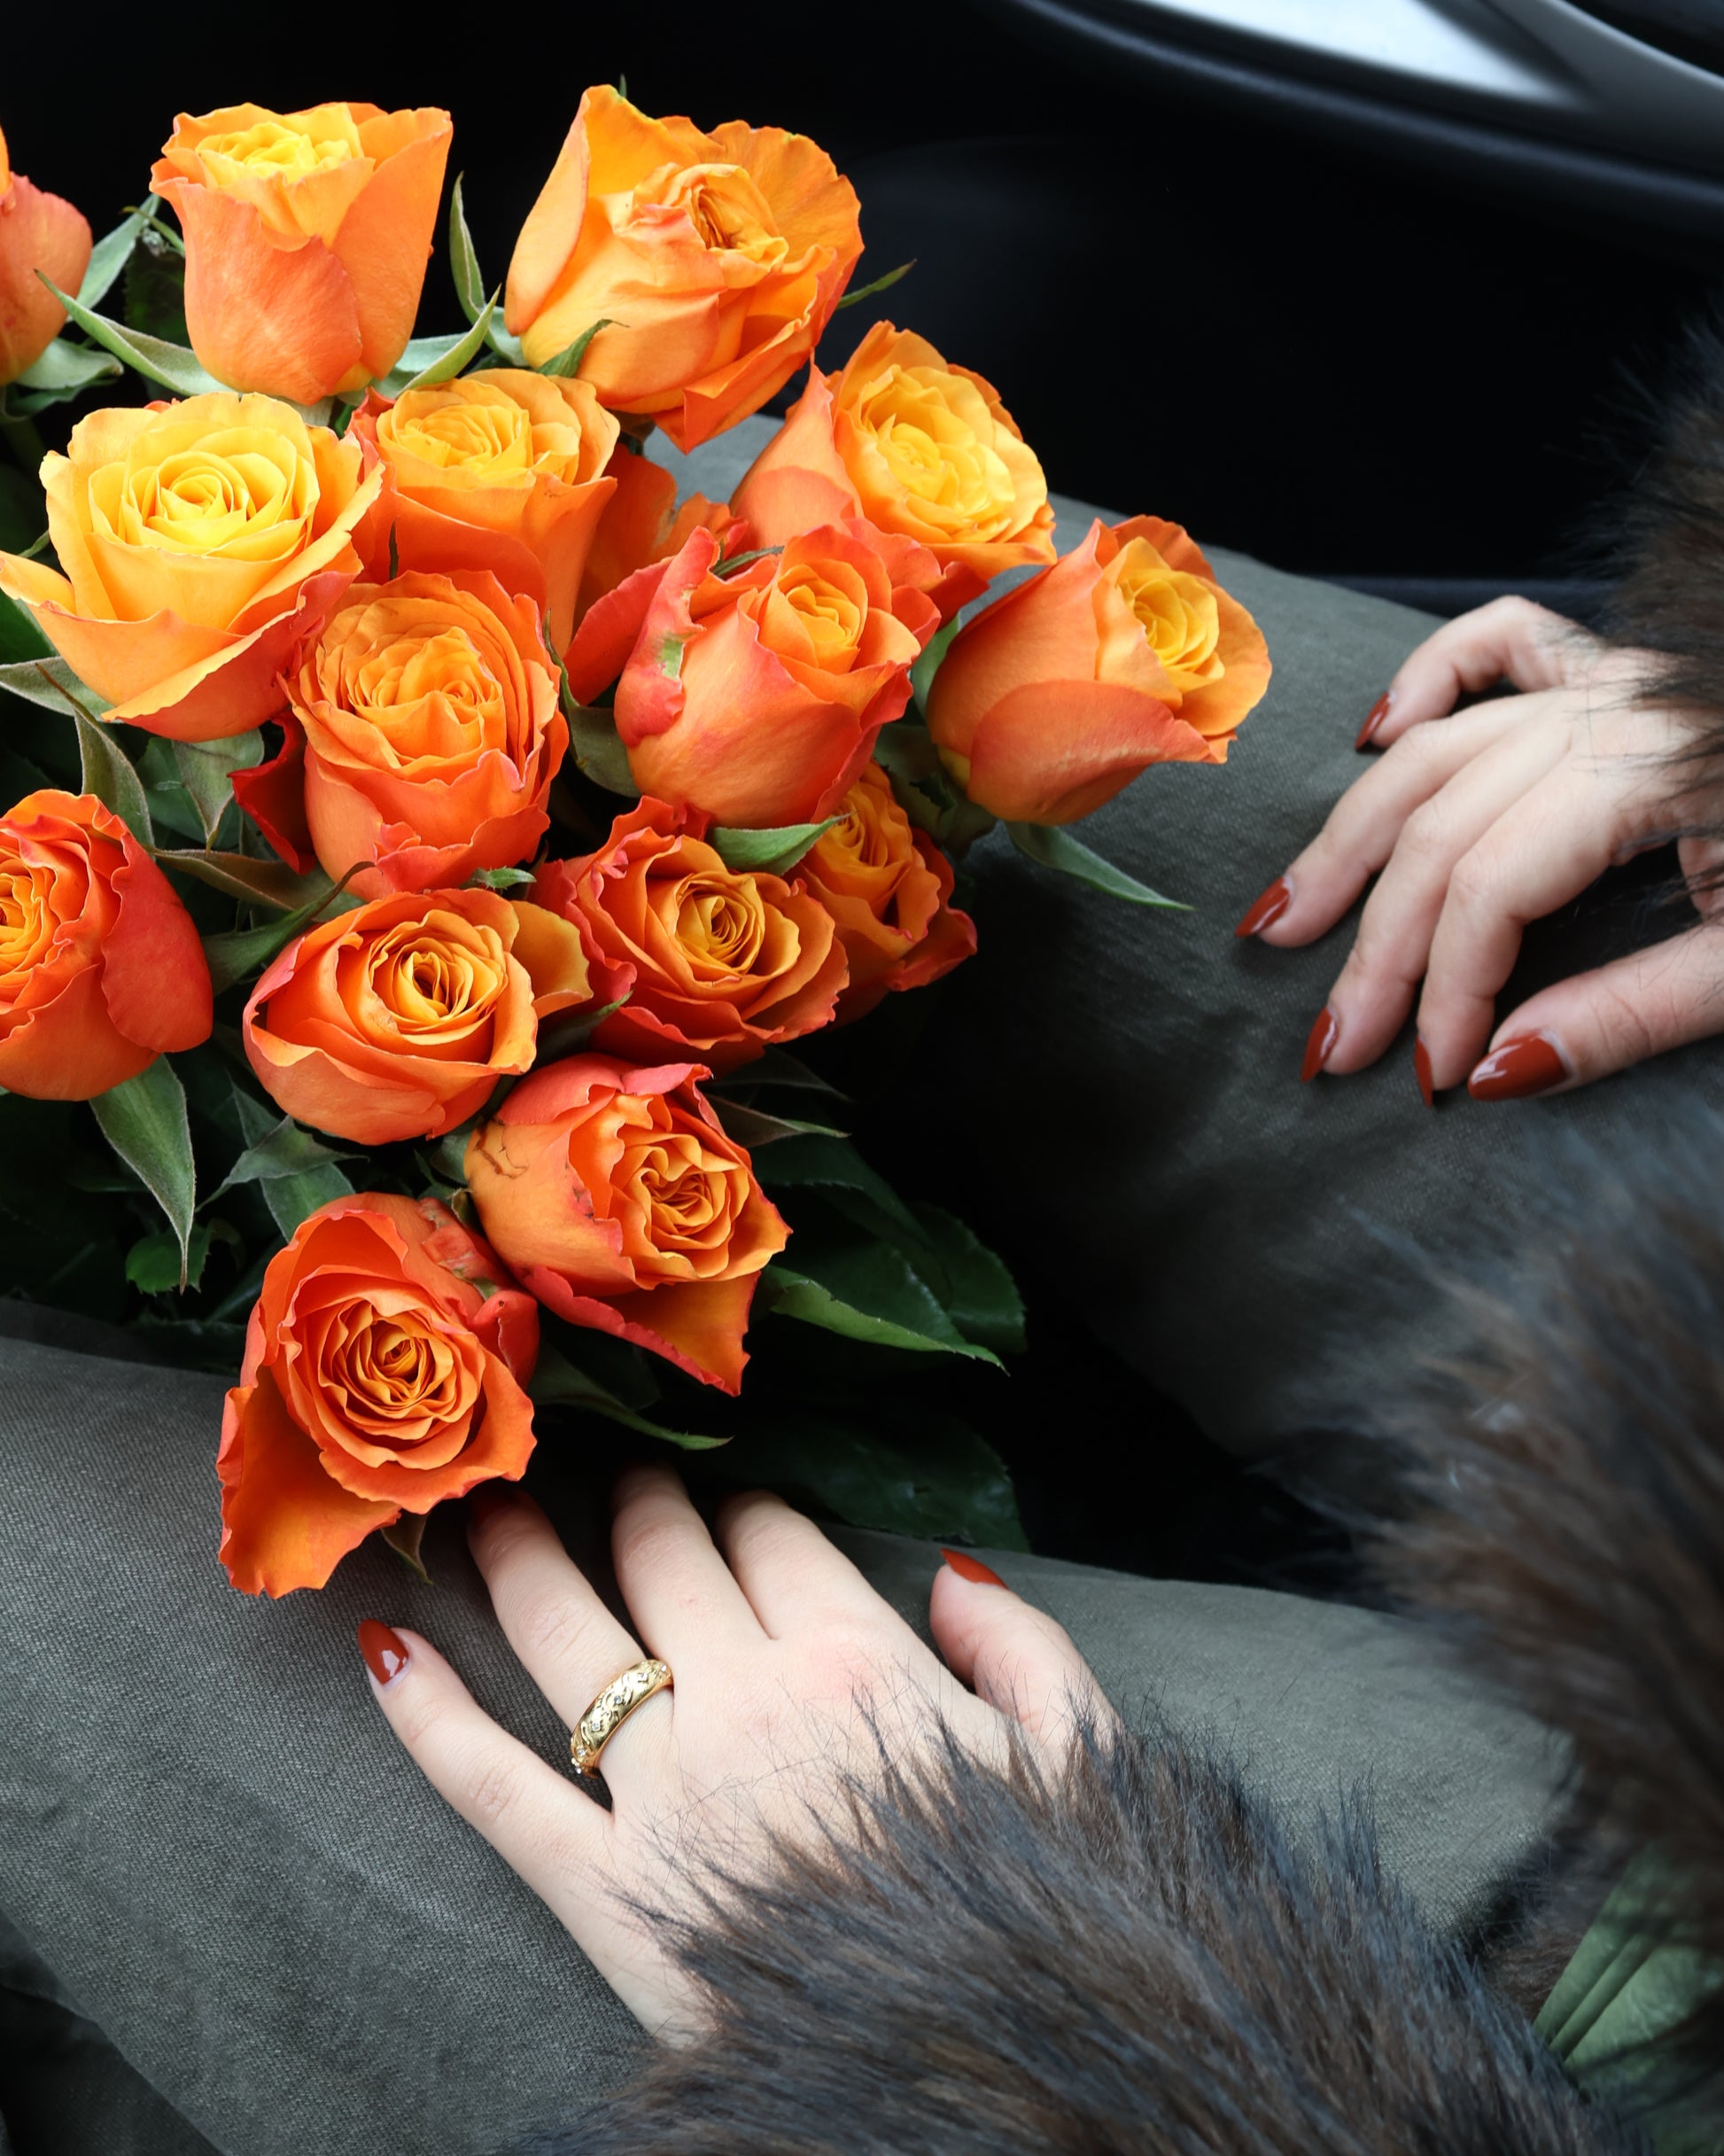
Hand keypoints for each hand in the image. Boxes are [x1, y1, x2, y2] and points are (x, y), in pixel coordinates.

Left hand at [359, 1466, 1107, 2038]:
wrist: (981, 2082)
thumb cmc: (1041, 1926)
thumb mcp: (1082, 1769)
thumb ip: (1025, 1651)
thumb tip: (950, 1575)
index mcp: (860, 1663)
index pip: (774, 1537)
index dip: (743, 1504)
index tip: (725, 1496)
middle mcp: (749, 1704)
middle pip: (666, 1562)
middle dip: (635, 1503)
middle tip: (608, 1475)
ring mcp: (667, 1797)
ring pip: (567, 1637)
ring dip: (519, 1556)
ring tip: (486, 1505)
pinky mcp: (605, 1897)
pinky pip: (496, 1790)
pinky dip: (430, 1719)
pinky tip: (384, 1648)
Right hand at [1236, 596, 1723, 1098]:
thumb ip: (1635, 1014)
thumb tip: (1495, 1072)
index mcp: (1656, 769)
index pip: (1493, 883)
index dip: (1444, 986)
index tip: (1431, 1079)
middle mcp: (1617, 707)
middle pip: (1444, 823)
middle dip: (1377, 942)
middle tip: (1328, 1043)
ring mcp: (1618, 677)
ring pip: (1442, 745)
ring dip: (1356, 836)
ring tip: (1286, 917)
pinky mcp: (1626, 671)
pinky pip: (1504, 645)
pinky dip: (1433, 680)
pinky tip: (1374, 735)